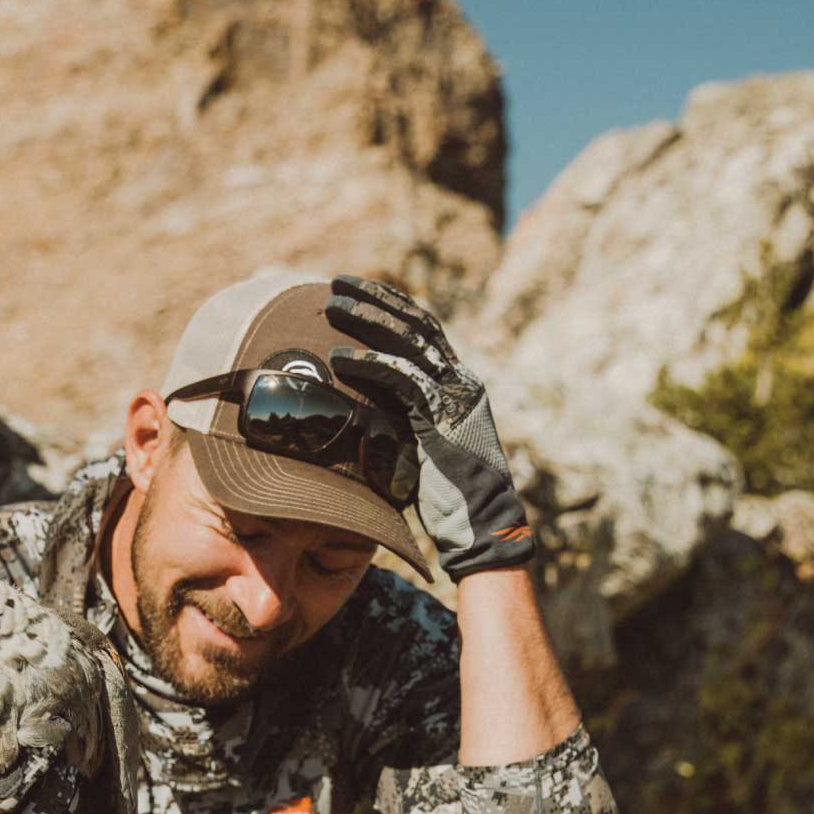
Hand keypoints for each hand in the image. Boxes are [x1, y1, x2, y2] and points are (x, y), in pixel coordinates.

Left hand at [322, 276, 534, 581]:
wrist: (481, 529)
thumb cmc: (446, 501)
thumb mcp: (418, 450)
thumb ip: (399, 423)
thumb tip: (359, 416)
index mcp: (457, 386)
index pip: (423, 331)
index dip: (390, 306)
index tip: (355, 292)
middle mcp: (460, 382)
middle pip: (416, 324)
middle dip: (375, 300)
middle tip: (335, 284)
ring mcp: (455, 397)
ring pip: (409, 342)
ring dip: (367, 320)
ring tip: (331, 306)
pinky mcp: (443, 418)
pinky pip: (402, 380)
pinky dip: (369, 364)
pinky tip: (338, 358)